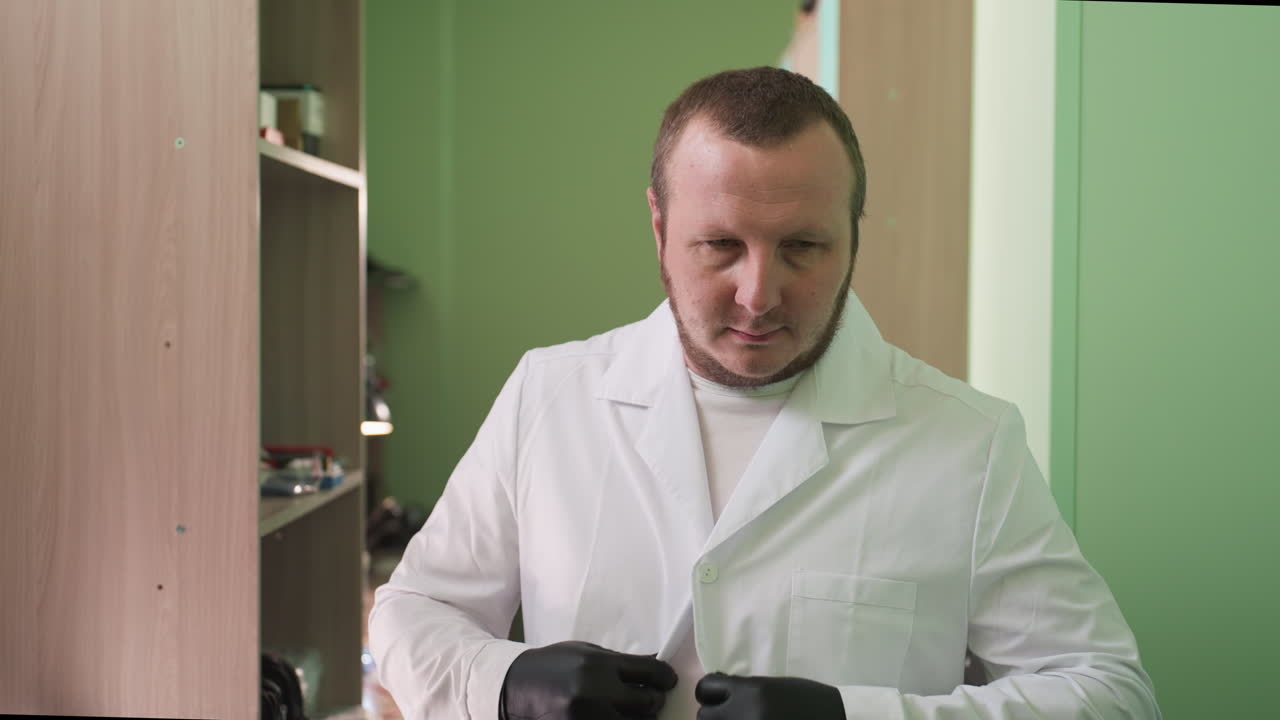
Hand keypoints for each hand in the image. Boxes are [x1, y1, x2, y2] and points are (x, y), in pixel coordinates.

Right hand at [499, 640, 677, 719]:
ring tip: (636, 711)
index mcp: (598, 665)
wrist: (516, 687)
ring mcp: (588, 717)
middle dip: (655, 701)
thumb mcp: (585, 652)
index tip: (668, 681)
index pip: (650, 673)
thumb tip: (654, 666)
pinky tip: (617, 716)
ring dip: (641, 718)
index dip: (666, 678)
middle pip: (648, 703)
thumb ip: (618, 661)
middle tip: (652, 699)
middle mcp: (596, 693)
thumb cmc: (553, 665)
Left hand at [695, 672, 843, 719]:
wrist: (835, 719)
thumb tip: (720, 692)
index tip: (719, 697)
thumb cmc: (807, 701)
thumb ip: (745, 690)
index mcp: (751, 691)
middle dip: (715, 715)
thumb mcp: (775, 686)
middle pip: (704, 716)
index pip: (706, 688)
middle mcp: (745, 714)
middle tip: (729, 716)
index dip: (711, 693)